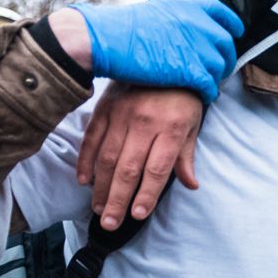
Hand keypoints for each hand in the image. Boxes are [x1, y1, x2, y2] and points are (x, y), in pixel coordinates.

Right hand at [70, 0, 242, 100]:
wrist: (107, 39)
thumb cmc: (121, 28)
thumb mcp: (155, 12)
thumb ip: (175, 19)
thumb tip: (178, 30)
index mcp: (188, 7)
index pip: (221, 12)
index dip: (231, 24)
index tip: (234, 32)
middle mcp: (198, 25)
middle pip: (226, 43)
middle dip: (225, 57)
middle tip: (218, 68)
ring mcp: (197, 48)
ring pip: (220, 67)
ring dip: (216, 77)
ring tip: (207, 84)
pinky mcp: (191, 71)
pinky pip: (210, 86)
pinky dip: (209, 92)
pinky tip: (203, 96)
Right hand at [78, 86, 206, 228]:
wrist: (165, 54)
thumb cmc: (183, 95)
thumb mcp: (193, 123)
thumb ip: (187, 156)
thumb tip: (190, 185)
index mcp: (172, 128)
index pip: (156, 170)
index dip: (146, 194)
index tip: (137, 215)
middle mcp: (145, 122)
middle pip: (128, 169)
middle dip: (117, 199)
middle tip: (109, 223)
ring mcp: (122, 114)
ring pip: (108, 157)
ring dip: (100, 186)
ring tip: (97, 208)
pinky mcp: (106, 107)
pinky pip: (92, 137)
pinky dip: (85, 160)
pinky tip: (83, 180)